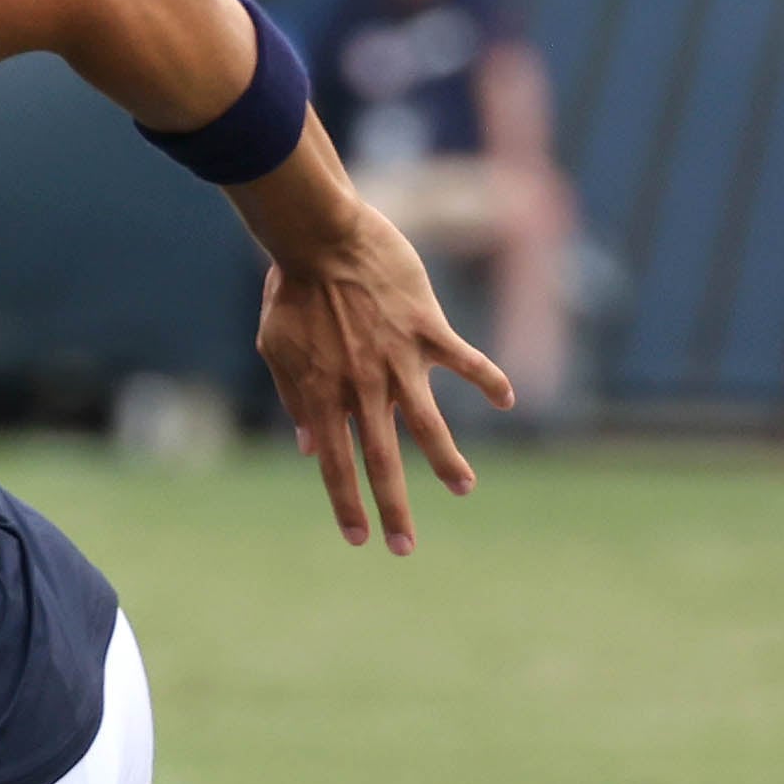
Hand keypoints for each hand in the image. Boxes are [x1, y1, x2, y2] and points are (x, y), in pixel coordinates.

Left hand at [252, 197, 511, 554]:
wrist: (320, 235)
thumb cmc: (291, 290)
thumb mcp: (278, 349)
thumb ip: (296, 399)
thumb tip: (307, 447)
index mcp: (324, 394)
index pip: (336, 465)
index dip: (347, 505)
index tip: (359, 539)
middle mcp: (364, 387)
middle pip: (383, 460)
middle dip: (395, 508)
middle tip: (405, 548)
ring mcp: (399, 359)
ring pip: (429, 423)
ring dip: (446, 461)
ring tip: (463, 489)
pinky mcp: (427, 328)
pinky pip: (464, 360)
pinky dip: (488, 378)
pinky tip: (505, 399)